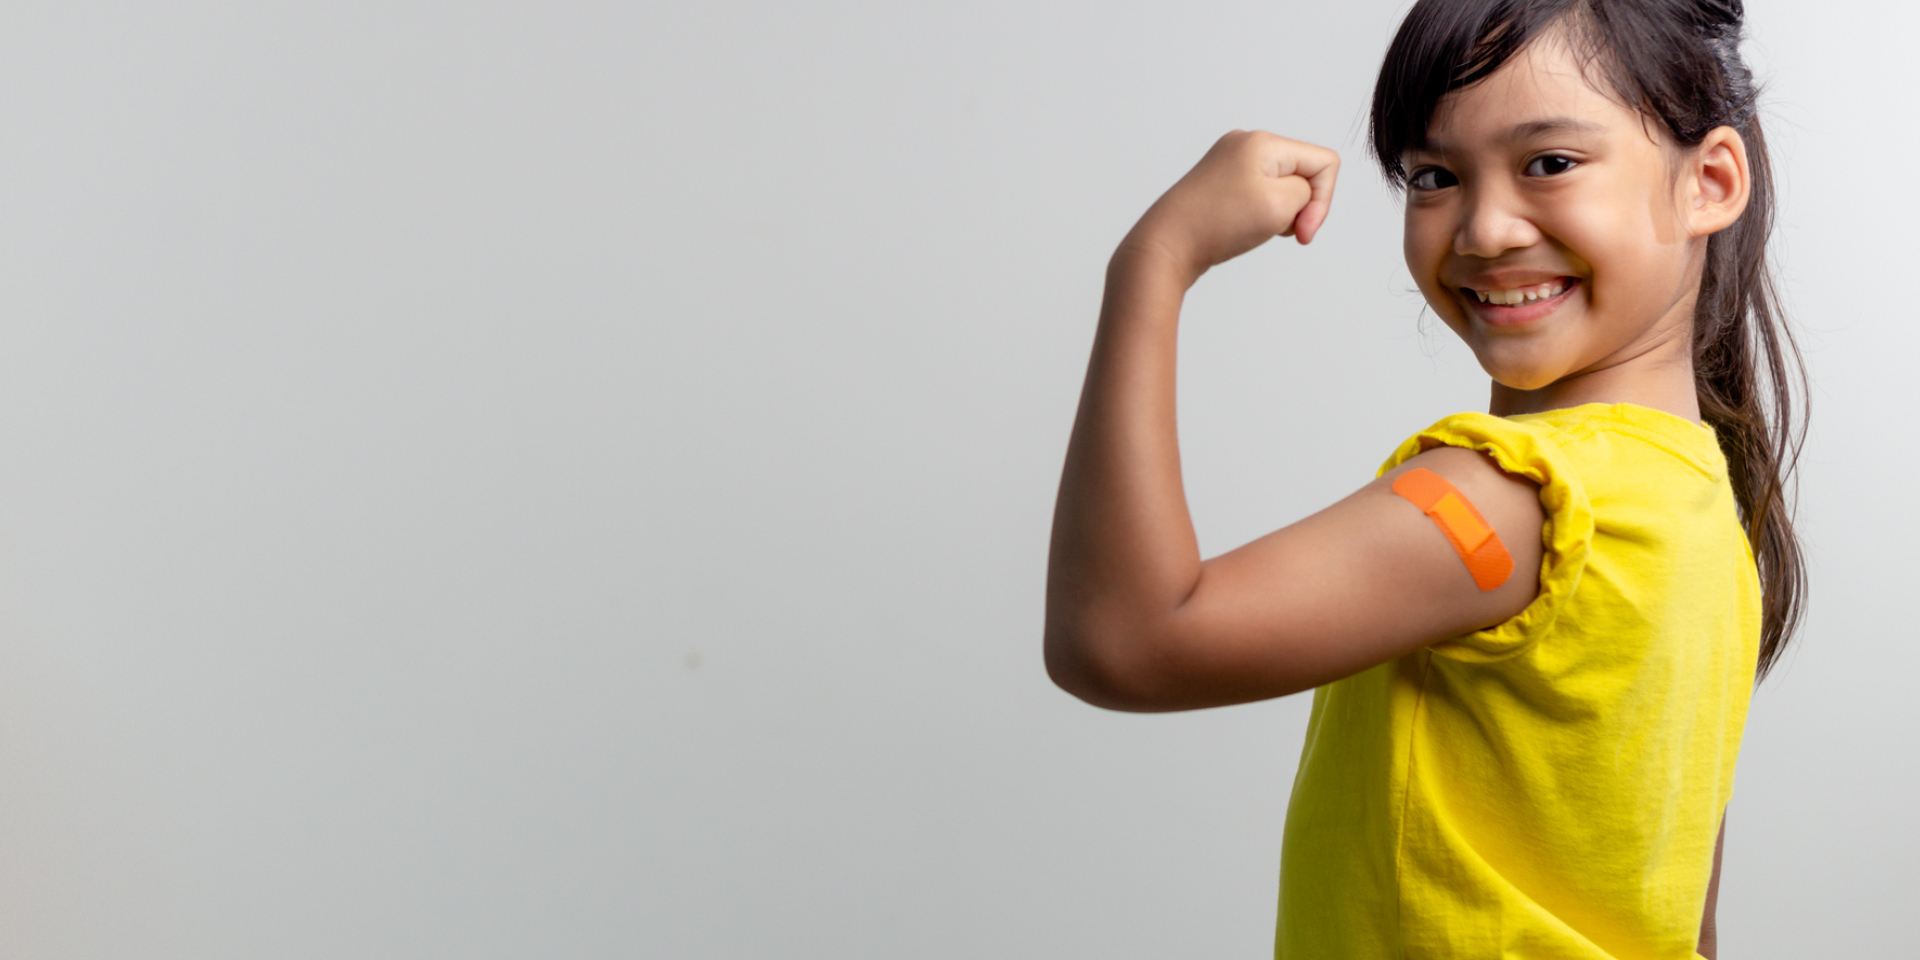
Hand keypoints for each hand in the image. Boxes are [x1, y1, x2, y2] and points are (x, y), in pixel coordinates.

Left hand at [1119, 130, 1339, 286]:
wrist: (1166, 245)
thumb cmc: (1217, 225)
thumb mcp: (1280, 205)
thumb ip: (1307, 190)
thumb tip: (1297, 191)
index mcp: (1262, 141)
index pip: (1323, 162)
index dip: (1323, 200)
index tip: (1302, 232)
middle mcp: (1245, 144)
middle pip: (1302, 173)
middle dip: (1299, 206)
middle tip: (1275, 230)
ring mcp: (1230, 162)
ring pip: (1282, 187)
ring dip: (1281, 213)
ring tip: (1254, 228)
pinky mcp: (1221, 183)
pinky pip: (1260, 196)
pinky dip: (1262, 216)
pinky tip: (1242, 228)